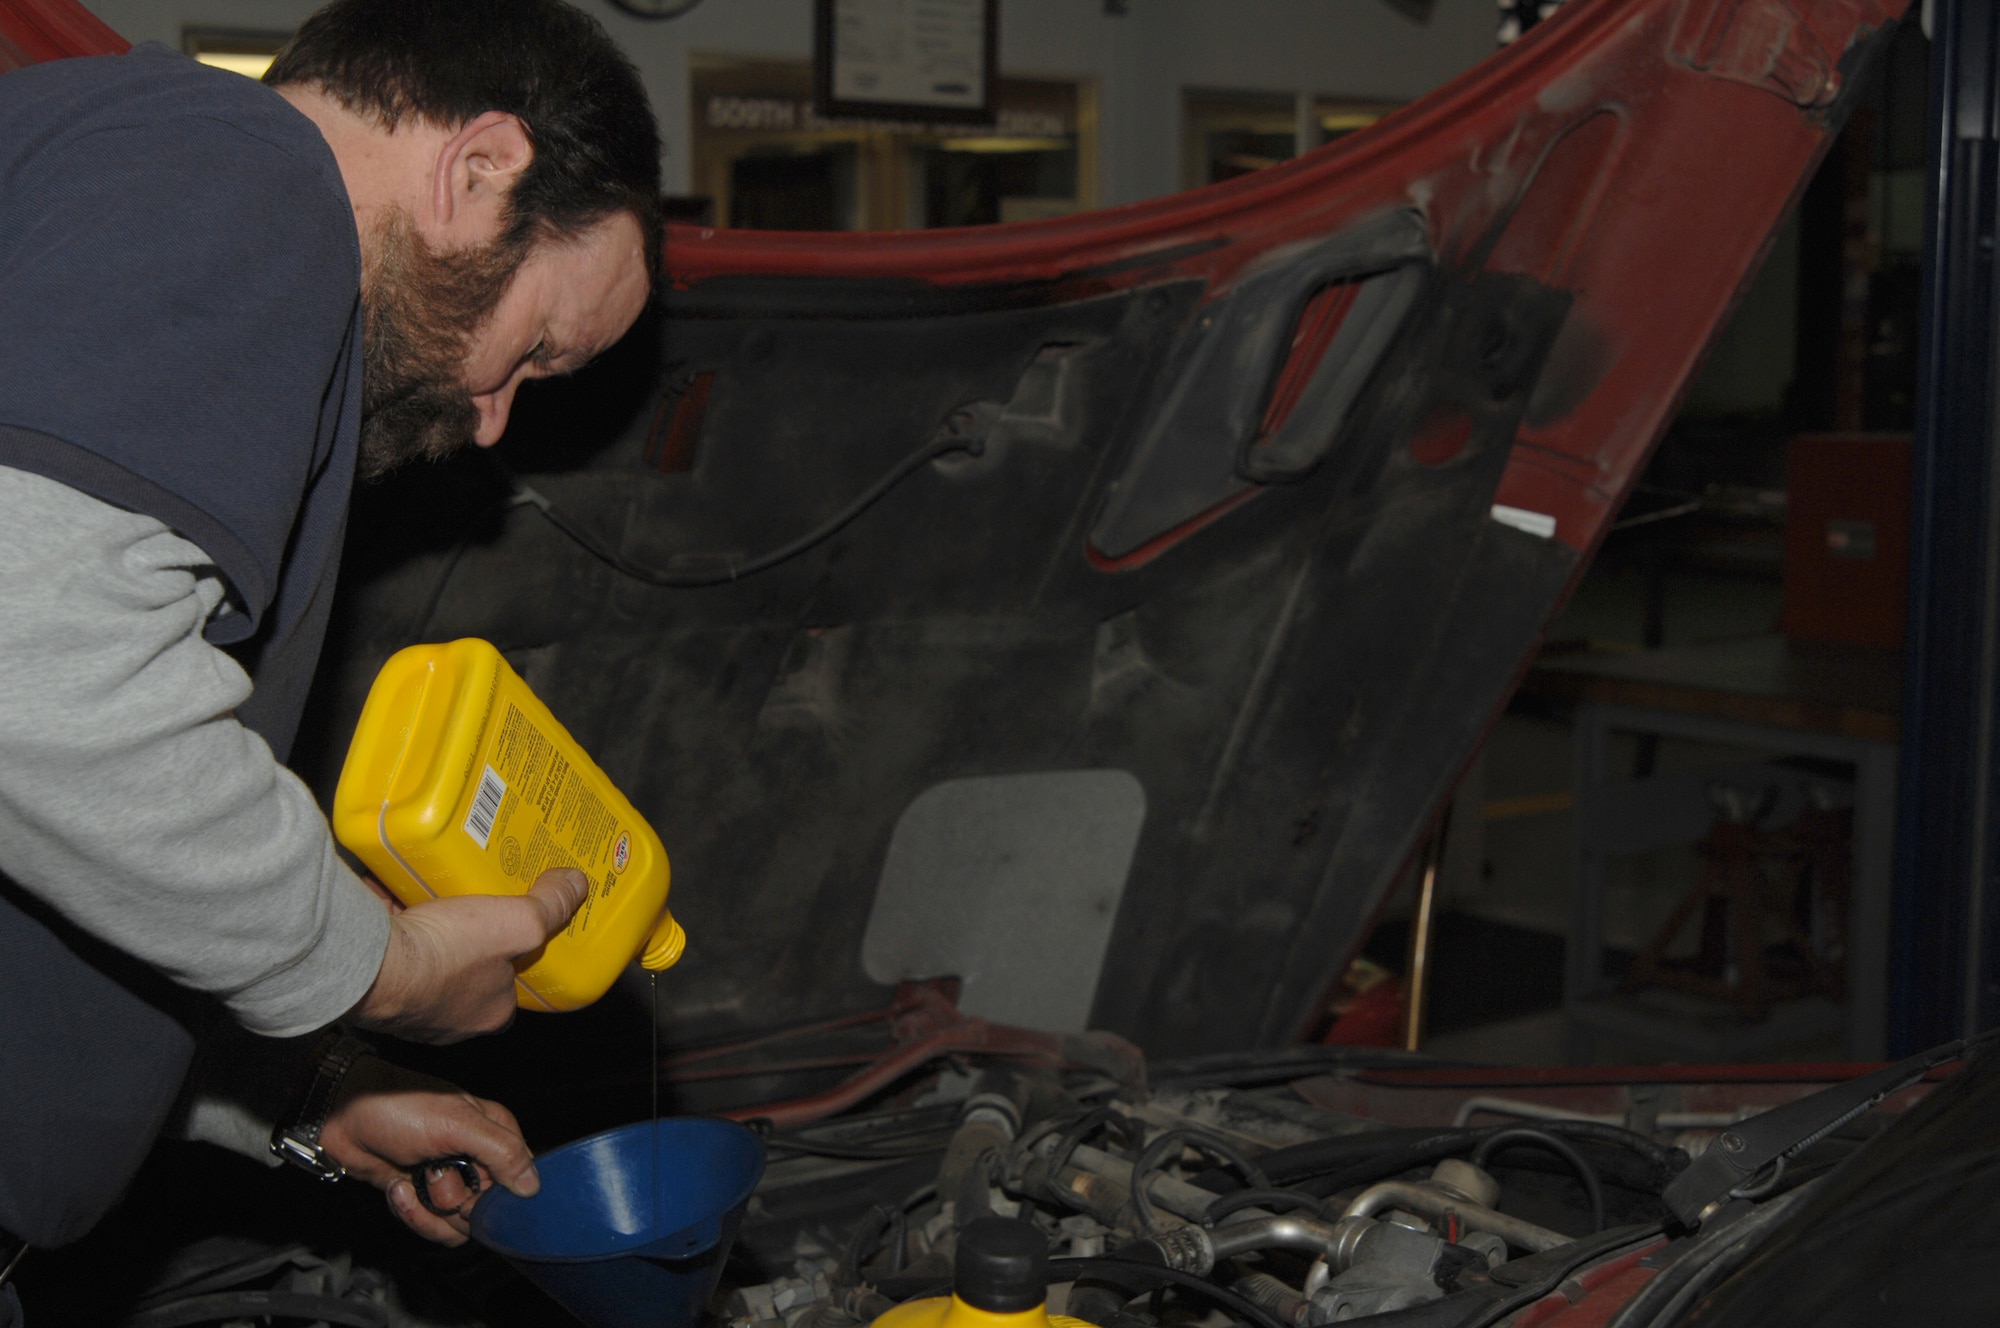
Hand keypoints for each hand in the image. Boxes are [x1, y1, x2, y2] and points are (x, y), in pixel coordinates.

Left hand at [318, 1055, 538, 1244]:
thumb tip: (534, 1185)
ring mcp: (449, 1180)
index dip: (498, 1192)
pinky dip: (411, 1212)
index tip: (475, 1185)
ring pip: (459, 1224)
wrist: (343, 1118)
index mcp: (495, 1133)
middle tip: (434, 1174)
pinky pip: (432, 1225)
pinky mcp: (422, 1197)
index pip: (520, 1180)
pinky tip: (398, 1187)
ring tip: (411, 1180)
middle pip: (487, 1209)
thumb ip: (502, 1152)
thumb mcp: (458, 1124)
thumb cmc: (399, 1108)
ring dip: (429, 1208)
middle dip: (457, 1200)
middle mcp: (476, 1159)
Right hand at [348, 867, 585, 1042]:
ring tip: (438, 892)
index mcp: (489, 1014)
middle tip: (474, 903)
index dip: (518, 954)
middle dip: (470, 937)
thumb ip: (551, 906)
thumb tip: (577, 885)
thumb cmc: (445, 955)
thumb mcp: (519, 923)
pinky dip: (394, 922)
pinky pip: (390, 950)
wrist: (366, 963)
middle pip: (469, 971)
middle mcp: (449, 1019)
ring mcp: (408, 1006)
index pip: (514, 985)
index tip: (515, 924)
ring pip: (427, 960)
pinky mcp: (372, 986)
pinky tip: (396, 892)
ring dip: (431, 928)